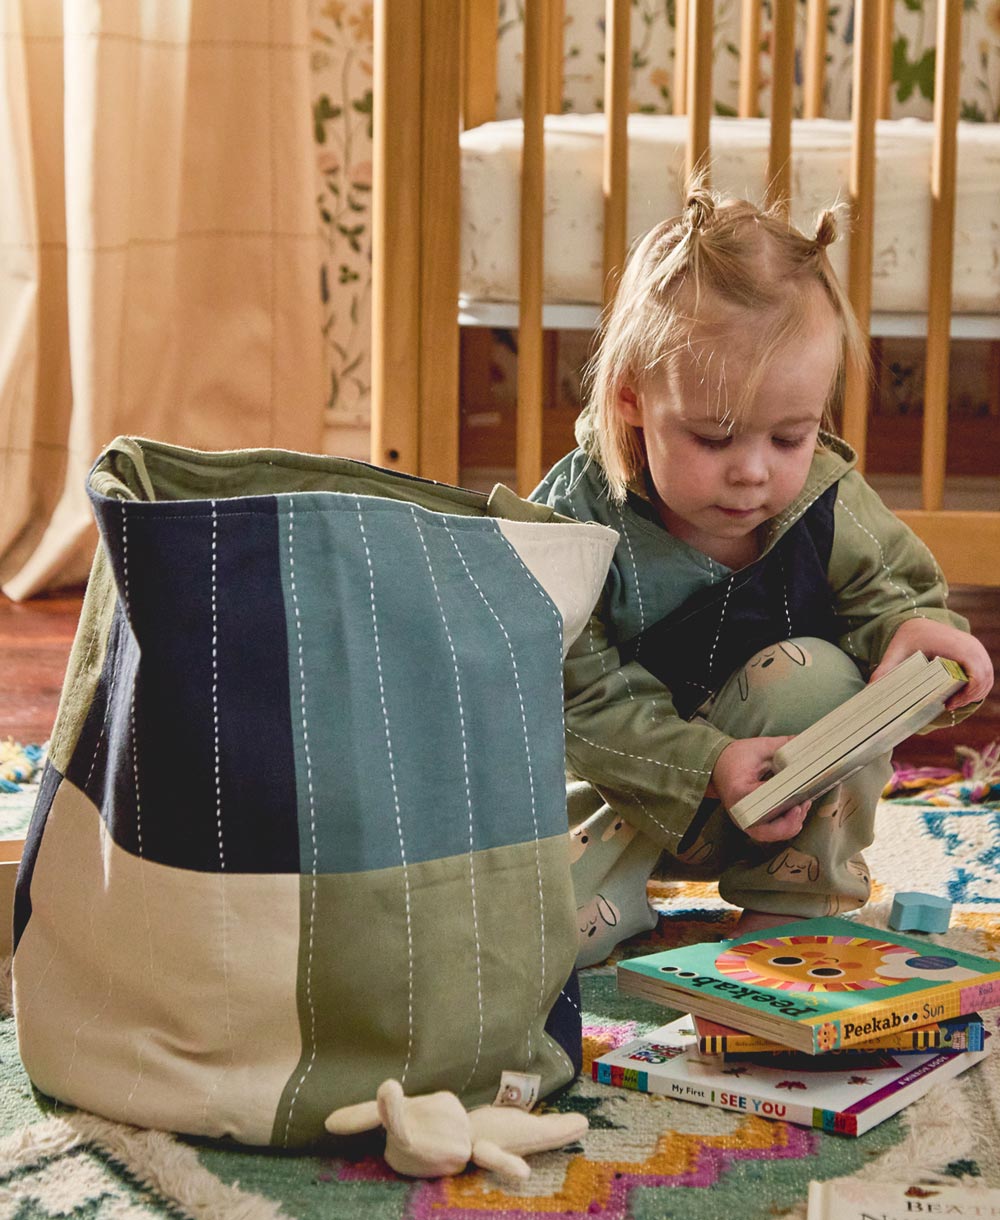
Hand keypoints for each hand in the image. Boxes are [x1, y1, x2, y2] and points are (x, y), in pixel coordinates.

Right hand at [711, 736, 810, 842]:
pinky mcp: (750, 822)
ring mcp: (744, 820)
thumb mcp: (760, 747)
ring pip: (771, 834)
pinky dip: (785, 826)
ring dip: (790, 825)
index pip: (766, 805)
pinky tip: (796, 812)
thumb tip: (807, 742)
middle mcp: (741, 812)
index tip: (801, 801)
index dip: (786, 808)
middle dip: (791, 822)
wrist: (717, 764)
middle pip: (769, 830)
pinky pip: (770, 831)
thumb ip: (784, 746)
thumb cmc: (736, 756)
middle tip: (804, 805)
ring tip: (802, 807)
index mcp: (741, 791)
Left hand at [869, 618, 994, 710]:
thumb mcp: (895, 652)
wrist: (919, 622)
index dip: (968, 691)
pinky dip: (978, 686)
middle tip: (949, 706)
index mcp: (954, 644)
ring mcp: (977, 648)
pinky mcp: (978, 653)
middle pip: (984, 678)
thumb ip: (885, 670)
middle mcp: (970, 645)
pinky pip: (986, 673)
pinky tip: (961, 696)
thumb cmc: (908, 637)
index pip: (975, 671)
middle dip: (970, 696)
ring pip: (987, 677)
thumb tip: (870, 690)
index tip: (949, 703)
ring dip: (976, 693)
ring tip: (954, 703)